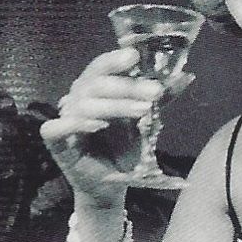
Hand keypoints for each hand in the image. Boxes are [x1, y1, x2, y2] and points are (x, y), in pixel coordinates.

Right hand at [40, 47, 193, 206]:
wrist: (112, 186)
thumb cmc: (124, 149)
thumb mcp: (145, 121)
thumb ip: (160, 98)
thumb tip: (186, 76)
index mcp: (96, 88)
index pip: (102, 66)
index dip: (116, 60)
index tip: (135, 56)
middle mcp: (78, 98)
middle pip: (97, 83)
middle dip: (128, 87)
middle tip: (154, 92)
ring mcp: (65, 117)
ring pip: (85, 104)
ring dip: (115, 106)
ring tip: (142, 111)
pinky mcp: (54, 140)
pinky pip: (56, 127)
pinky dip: (76, 124)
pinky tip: (98, 125)